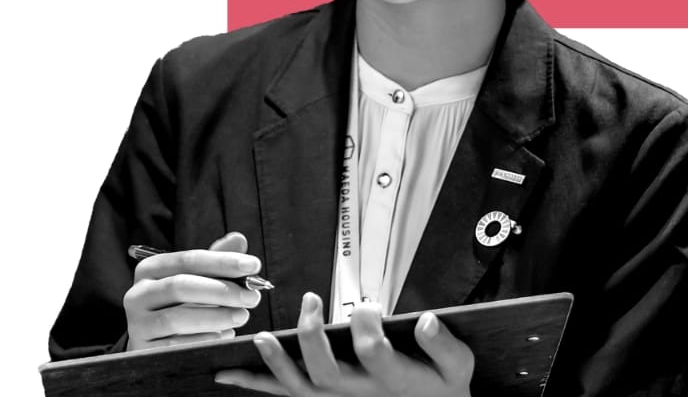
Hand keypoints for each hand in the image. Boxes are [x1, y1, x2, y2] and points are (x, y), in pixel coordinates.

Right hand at [124, 231, 261, 349]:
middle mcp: (138, 293)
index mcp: (151, 268)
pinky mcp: (142, 351)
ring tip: (242, 316)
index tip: (254, 265)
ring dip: (215, 317)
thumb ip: (217, 258)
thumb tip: (239, 239)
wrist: (153, 339)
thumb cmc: (181, 300)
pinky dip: (203, 339)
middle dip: (222, 290)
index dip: (223, 261)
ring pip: (177, 318)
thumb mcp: (196, 277)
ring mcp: (137, 324)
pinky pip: (174, 346)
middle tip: (252, 296)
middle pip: (182, 286)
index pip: (190, 259)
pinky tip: (225, 335)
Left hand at [215, 292, 473, 395]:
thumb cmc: (442, 387)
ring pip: (300, 389)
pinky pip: (286, 395)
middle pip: (326, 373)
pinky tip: (230, 373)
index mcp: (392, 380)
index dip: (366, 324)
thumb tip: (426, 320)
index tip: (370, 304)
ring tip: (261, 337)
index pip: (372, 352)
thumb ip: (444, 345)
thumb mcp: (457, 367)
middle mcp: (360, 395)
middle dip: (312, 336)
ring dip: (276, 363)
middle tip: (310, 300)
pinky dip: (257, 384)